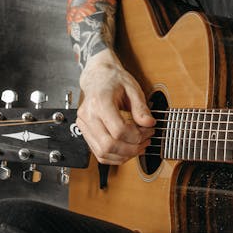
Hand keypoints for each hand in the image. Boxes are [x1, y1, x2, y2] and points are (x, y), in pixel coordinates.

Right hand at [75, 50, 154, 164]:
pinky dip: (114, 157)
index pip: (118, 130)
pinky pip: (98, 152)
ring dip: (123, 155)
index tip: (148, 131)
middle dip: (131, 149)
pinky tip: (126, 150)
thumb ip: (141, 107)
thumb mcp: (132, 88)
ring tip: (138, 146)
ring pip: (102, 153)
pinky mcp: (84, 131)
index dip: (136, 136)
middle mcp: (88, 114)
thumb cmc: (114, 80)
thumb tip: (149, 124)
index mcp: (100, 101)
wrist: (98, 76)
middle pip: (109, 145)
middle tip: (145, 141)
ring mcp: (84, 124)